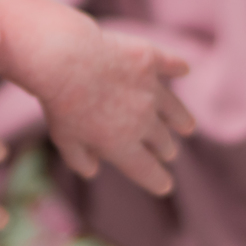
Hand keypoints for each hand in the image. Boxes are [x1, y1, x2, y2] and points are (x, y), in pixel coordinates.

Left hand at [40, 23, 194, 195]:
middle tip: (166, 151)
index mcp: (122, 146)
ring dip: (181, 120)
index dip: (158, 182)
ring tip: (187, 126)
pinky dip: (177, 68)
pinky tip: (183, 69)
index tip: (164, 186)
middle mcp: (143, 121)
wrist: (62, 59)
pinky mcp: (148, 60)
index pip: (148, 172)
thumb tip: (93, 172)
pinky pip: (170, 65)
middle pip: (162, 142)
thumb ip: (79, 160)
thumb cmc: (58, 103)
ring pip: (175, 111)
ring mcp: (149, 89)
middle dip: (165, 150)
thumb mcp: (63, 139)